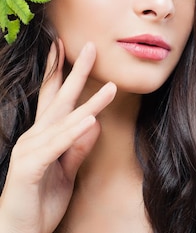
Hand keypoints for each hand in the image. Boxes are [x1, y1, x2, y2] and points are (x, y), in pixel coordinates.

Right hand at [0, 41, 115, 232]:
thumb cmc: (39, 202)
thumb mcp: (66, 172)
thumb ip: (78, 148)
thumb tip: (94, 123)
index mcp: (44, 136)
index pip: (54, 99)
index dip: (61, 73)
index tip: (67, 48)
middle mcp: (34, 138)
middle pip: (59, 99)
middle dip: (75, 72)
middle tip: (89, 46)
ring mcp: (30, 151)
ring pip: (63, 121)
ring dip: (89, 104)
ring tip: (111, 87)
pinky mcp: (29, 168)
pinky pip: (56, 146)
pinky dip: (73, 133)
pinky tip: (90, 120)